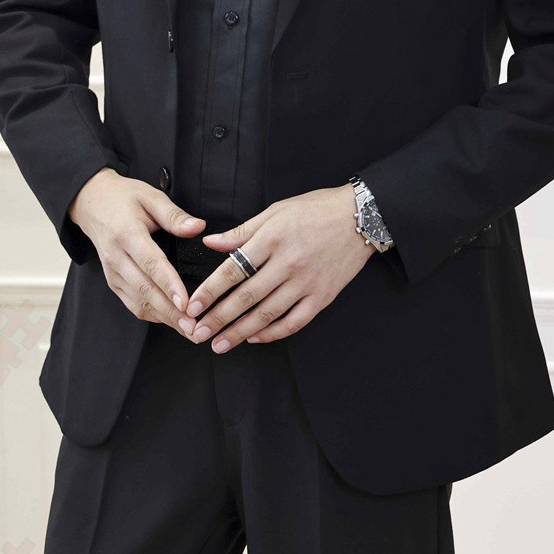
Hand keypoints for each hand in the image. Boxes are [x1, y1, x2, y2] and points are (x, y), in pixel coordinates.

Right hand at [68, 167, 205, 338]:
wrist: (91, 202)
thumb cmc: (123, 198)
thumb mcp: (151, 196)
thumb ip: (174, 215)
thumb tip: (197, 227)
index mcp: (127, 234)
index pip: (151, 264)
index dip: (169, 285)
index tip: (186, 302)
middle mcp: (117, 257)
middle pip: (145, 290)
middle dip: (171, 312)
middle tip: (194, 326)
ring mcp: (113, 272)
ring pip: (138, 302)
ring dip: (163, 318)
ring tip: (188, 329)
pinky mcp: (113, 281)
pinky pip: (132, 303)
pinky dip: (152, 315)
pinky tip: (171, 321)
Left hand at [182, 184, 374, 352]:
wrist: (360, 217)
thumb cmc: (317, 209)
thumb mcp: (275, 211)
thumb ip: (242, 231)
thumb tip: (211, 242)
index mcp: (273, 238)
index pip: (233, 269)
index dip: (210, 290)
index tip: (193, 306)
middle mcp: (288, 263)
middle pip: (246, 297)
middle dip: (218, 318)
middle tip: (198, 333)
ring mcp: (307, 283)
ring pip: (267, 314)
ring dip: (240, 332)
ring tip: (220, 344)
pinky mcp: (322, 296)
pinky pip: (294, 321)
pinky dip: (273, 333)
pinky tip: (255, 338)